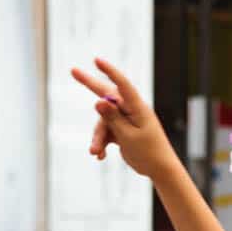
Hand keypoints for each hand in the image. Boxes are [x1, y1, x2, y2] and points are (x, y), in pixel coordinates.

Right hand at [71, 58, 177, 178]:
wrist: (159, 169)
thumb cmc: (149, 152)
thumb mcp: (128, 136)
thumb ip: (113, 118)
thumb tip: (98, 101)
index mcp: (137, 107)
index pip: (122, 85)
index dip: (109, 72)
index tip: (96, 60)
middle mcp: (131, 110)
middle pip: (106, 95)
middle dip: (89, 84)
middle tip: (72, 70)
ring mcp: (125, 119)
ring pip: (103, 122)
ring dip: (97, 138)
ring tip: (94, 153)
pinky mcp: (122, 130)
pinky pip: (106, 132)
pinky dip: (102, 143)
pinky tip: (100, 156)